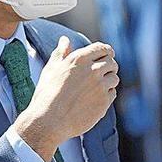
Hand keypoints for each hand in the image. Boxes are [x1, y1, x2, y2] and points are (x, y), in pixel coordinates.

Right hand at [12, 36, 118, 161]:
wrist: (49, 121)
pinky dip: (107, 95)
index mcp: (79, 59)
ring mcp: (100, 86)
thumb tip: (65, 40)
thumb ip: (60, 53)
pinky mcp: (104, 101)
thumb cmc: (46, 95)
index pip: (102, 48)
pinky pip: (112, 93)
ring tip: (96, 88)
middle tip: (102, 73)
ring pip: (114, 78)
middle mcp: (92, 70)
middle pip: (112, 62)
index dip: (107, 51)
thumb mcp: (51, 70)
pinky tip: (94, 99)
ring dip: (108, 81)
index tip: (107, 55)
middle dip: (109, 66)